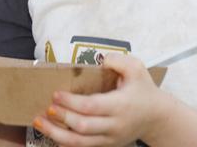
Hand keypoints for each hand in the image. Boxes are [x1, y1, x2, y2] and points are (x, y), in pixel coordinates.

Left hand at [32, 52, 172, 146]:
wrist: (158, 117)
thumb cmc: (143, 90)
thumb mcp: (137, 68)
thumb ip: (118, 61)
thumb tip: (100, 59)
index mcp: (120, 105)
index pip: (91, 106)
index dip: (71, 102)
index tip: (55, 94)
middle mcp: (114, 125)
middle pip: (83, 127)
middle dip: (61, 118)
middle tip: (46, 108)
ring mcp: (110, 138)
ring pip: (80, 143)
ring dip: (56, 134)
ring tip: (39, 122)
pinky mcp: (107, 145)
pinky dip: (65, 142)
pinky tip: (51, 133)